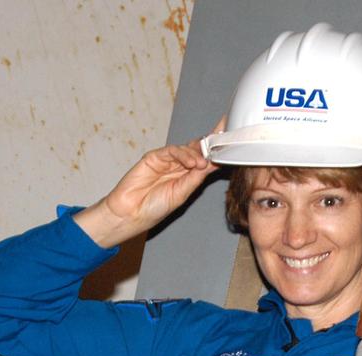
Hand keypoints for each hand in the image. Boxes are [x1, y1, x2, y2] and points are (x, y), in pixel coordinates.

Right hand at [75, 126, 220, 248]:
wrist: (131, 213)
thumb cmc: (153, 208)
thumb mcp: (183, 193)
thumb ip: (197, 176)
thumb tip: (213, 162)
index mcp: (187, 176)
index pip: (206, 159)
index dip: (217, 149)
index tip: (231, 140)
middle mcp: (178, 167)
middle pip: (198, 149)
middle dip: (212, 142)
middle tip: (224, 137)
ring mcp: (166, 161)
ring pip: (187, 148)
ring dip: (197, 154)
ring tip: (202, 163)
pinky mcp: (154, 157)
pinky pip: (172, 150)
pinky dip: (183, 154)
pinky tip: (192, 162)